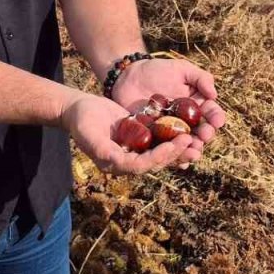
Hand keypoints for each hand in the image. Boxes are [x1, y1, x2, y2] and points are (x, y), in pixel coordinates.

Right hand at [62, 92, 189, 174]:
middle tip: (191, 141)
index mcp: (115, 164)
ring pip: (159, 152)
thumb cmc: (81, 120)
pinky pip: (157, 139)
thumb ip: (101, 149)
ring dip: (177, 147)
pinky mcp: (139, 137)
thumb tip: (116, 161)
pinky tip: (186, 128)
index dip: (159, 157)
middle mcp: (127, 160)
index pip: (141, 165)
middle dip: (174, 153)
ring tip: (194, 138)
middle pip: (155, 161)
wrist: (79, 108)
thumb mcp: (89, 134)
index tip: (174, 145)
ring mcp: (134, 149)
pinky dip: (171, 135)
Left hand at [111, 58, 226, 166]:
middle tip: (205, 136)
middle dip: (205, 135)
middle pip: (201, 132)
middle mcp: (187, 121)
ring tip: (194, 152)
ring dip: (192, 150)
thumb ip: (200, 78)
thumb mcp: (181, 69)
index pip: (211, 113)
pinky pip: (166, 150)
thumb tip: (214, 94)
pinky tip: (179, 163)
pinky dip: (173, 157)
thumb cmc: (156, 70)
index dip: (216, 118)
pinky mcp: (156, 139)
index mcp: (197, 105)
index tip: (217, 121)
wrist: (128, 77)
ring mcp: (171, 132)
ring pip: (185, 144)